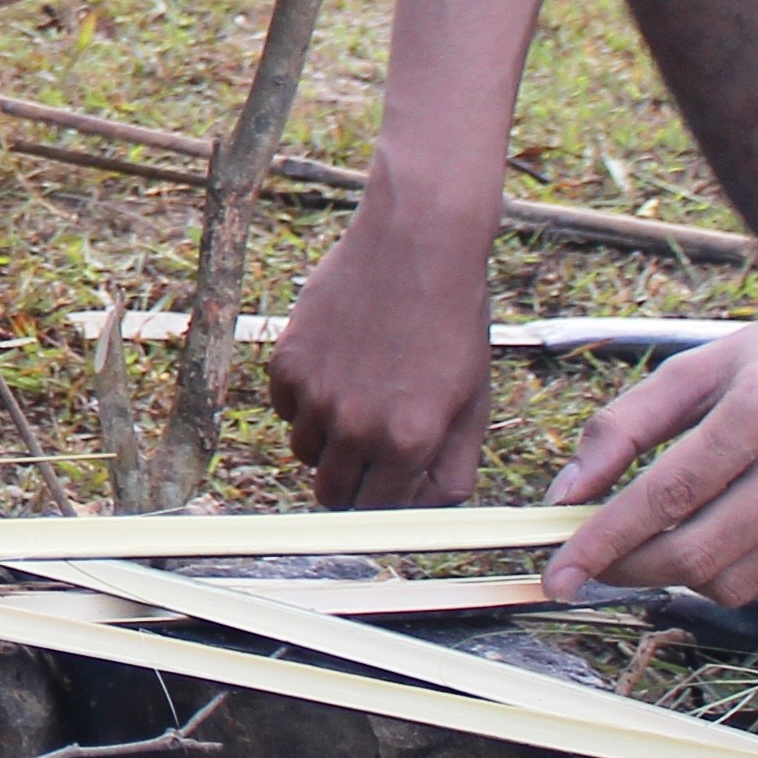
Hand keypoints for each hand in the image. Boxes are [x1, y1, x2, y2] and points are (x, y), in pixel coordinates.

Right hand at [269, 191, 502, 506]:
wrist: (417, 245)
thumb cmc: (453, 324)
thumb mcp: (472, 403)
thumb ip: (451, 468)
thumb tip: (425, 512)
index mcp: (409, 442)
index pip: (377, 513)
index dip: (382, 506)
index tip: (386, 491)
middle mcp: (357, 426)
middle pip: (331, 493)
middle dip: (350, 483)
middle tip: (369, 453)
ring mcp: (317, 394)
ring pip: (305, 452)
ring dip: (328, 440)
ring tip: (359, 399)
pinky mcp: (288, 362)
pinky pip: (286, 409)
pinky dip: (305, 402)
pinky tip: (338, 368)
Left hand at [537, 283, 757, 606]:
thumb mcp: (701, 365)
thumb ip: (625, 425)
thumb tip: (566, 493)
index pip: (666, 494)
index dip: (605, 540)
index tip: (560, 573)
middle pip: (699, 551)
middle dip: (632, 568)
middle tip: (599, 563)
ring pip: (738, 582)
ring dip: (685, 576)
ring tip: (670, 542)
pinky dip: (742, 576)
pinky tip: (733, 538)